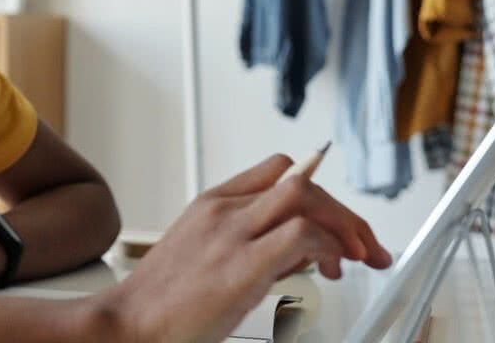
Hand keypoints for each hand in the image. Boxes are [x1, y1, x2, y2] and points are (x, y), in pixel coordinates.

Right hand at [90, 154, 391, 342]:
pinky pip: (302, 236)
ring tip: (356, 257)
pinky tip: (329, 268)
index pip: (280, 171)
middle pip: (302, 182)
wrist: (128, 322)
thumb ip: (250, 244)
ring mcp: (231, 234)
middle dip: (346, 214)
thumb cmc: (164, 300)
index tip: (340, 223)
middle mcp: (224, 210)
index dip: (320, 192)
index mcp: (213, 203)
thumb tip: (300, 252)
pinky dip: (328, 247)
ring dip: (344, 225)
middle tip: (365, 247)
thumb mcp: (206, 255)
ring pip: (306, 197)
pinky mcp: (241, 266)